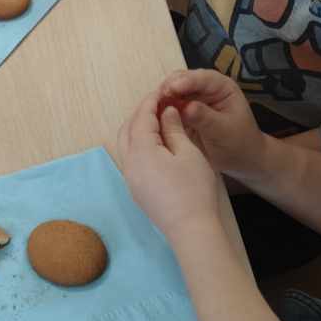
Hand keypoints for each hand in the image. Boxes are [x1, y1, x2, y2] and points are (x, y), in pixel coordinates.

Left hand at [116, 89, 222, 244]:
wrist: (190, 229)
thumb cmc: (194, 189)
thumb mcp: (188, 153)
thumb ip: (174, 129)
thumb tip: (166, 112)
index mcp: (141, 151)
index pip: (141, 118)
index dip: (151, 102)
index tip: (162, 91)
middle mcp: (129, 163)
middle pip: (127, 129)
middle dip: (140, 114)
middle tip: (159, 104)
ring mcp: (130, 178)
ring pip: (126, 145)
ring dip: (137, 129)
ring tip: (158, 121)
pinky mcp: (136, 190)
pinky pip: (131, 159)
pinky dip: (138, 144)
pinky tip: (155, 144)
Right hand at [155, 68, 270, 183]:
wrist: (240, 159)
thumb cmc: (238, 143)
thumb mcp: (224, 130)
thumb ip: (205, 118)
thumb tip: (186, 107)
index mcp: (221, 86)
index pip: (202, 78)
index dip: (185, 82)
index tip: (171, 89)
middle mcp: (205, 87)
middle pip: (182, 79)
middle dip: (169, 88)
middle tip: (156, 100)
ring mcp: (193, 97)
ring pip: (172, 91)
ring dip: (162, 98)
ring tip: (152, 109)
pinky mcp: (183, 109)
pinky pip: (168, 105)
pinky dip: (160, 109)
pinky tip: (154, 116)